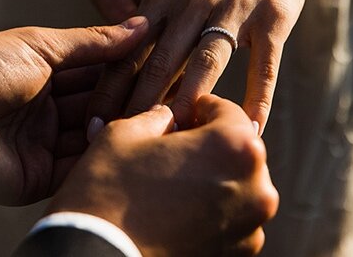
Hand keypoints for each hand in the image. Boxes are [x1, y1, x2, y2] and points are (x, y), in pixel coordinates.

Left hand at [0, 17, 148, 204]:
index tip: (165, 57)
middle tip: (173, 90)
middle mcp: (43, 107)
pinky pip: (78, 167)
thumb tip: (139, 26)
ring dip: (121, 127)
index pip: (94, 68)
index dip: (127, 64)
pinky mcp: (36, 177)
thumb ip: (92, 42)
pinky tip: (134, 144)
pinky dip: (104, 157)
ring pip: (92, 136)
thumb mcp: (38, 44)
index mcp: (40, 71)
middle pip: (96, 102)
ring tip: (163, 116)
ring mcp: (40, 143)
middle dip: (130, 97)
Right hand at [49, 95, 278, 256]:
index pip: (227, 113)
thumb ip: (157, 118)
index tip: (177, 118)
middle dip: (208, 148)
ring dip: (211, 181)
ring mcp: (251, 227)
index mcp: (235, 146)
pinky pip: (231, 222)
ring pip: (236, 188)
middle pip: (237, 152)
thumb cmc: (109, 191)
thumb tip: (167, 118)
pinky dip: (210, 214)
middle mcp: (256, 187)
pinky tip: (175, 214)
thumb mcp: (125, 134)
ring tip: (171, 186)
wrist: (96, 256)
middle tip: (172, 152)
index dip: (198, 110)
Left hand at [88, 0, 320, 131]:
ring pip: (203, 63)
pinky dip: (256, 99)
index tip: (88, 128)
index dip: (106, 91)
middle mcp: (190, 3)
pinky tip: (250, 128)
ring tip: (174, 141)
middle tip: (118, 144)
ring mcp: (232, 10)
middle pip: (157, 61)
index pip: (126, 51)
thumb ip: (149, 19)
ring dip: (187, 102)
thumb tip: (114, 57)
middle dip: (135, 106)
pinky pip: (262, 65)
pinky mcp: (272, 18)